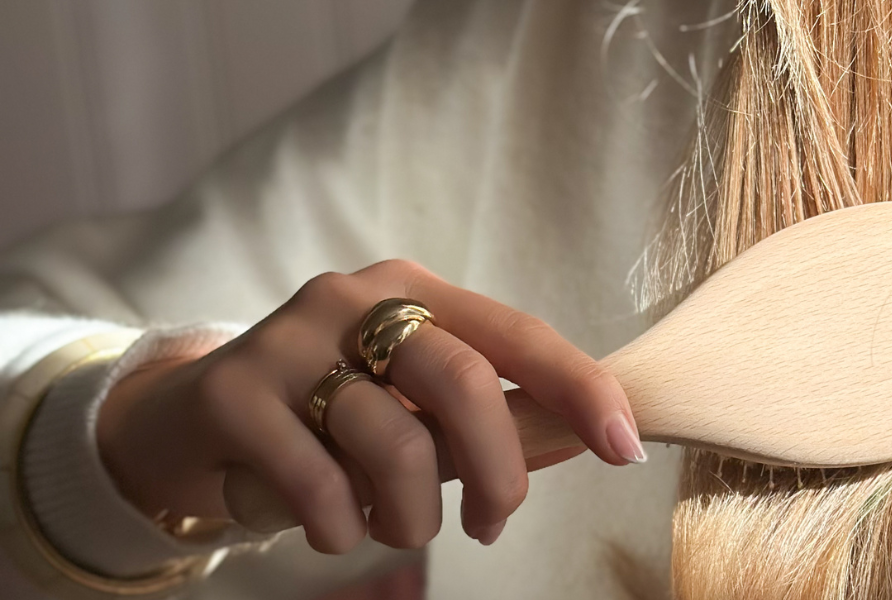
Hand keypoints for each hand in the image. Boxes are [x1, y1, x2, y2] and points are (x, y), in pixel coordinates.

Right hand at [96, 260, 644, 552]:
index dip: (579, 388)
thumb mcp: (407, 408)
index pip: (516, 333)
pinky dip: (342, 527)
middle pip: (464, 381)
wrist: (184, 421)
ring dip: (410, 517)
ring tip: (393, 528)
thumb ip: (481, 419)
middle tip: (492, 524)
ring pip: (394, 443)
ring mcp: (289, 339)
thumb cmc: (324, 417)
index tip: (625, 446)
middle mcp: (352, 299)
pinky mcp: (233, 392)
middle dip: (499, 471)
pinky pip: (320, 482)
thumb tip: (579, 437)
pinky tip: (335, 527)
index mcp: (412, 291)